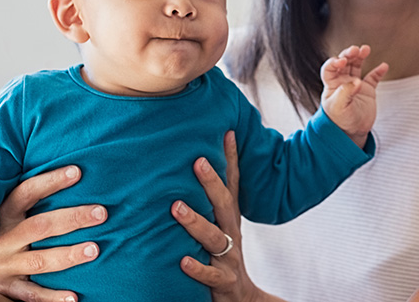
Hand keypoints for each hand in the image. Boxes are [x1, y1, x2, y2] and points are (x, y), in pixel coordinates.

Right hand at [0, 165, 104, 301]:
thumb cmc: (6, 233)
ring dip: (68, 255)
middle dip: (72, 218)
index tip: (78, 172)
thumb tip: (78, 171)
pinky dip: (54, 297)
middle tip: (101, 213)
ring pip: (40, 260)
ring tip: (95, 249)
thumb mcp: (12, 215)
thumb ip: (36, 199)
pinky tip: (75, 296)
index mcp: (4, 216)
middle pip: (39, 227)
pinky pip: (33, 294)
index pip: (26, 193)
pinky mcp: (9, 289)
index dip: (50, 181)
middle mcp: (4, 240)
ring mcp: (6, 265)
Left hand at [174, 132, 283, 301]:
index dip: (231, 160)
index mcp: (230, 221)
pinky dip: (196, 267)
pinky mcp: (223, 282)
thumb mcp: (220, 230)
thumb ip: (209, 206)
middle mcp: (232, 235)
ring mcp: (228, 259)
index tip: (226, 132)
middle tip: (197, 161)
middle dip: (212, 182)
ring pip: (214, 238)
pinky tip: (182, 259)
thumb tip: (190, 173)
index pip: (232, 185)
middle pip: (225, 205)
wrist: (242, 299)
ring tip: (176, 207)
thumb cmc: (223, 259)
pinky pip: (208, 275)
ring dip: (195, 221)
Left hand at [320, 44, 388, 147]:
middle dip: (349, 54)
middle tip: (356, 50)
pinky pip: (373, 77)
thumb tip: (357, 81)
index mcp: (331, 85)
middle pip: (344, 63)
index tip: (342, 61)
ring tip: (365, 49)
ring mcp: (356, 85)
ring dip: (360, 57)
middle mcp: (342, 82)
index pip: (329, 68)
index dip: (334, 62)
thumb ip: (346, 93)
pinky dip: (379, 71)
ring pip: (357, 66)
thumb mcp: (339, 108)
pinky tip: (383, 66)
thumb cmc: (340, 121)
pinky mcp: (368, 90)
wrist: (352, 133)